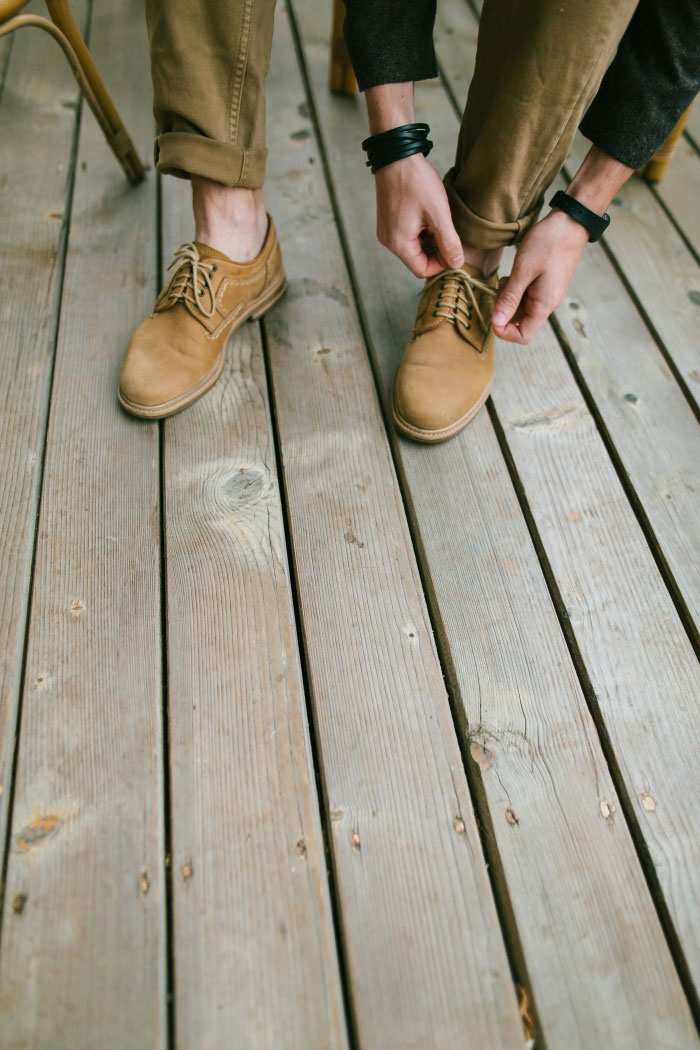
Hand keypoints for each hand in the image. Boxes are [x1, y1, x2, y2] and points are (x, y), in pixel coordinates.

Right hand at [374, 153, 464, 277]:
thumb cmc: (416, 182)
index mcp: (399, 244)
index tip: (455, 250)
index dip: (442, 264)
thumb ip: (449, 242)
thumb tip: (457, 264)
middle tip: (451, 232)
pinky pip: (408, 235)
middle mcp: (389, 241)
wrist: (396, 155)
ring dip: (430, 240)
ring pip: (414, 247)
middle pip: (418, 259)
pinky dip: (422, 231)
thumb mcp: (439, 214)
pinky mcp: (388, 220)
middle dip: (437, 251)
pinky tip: (430, 215)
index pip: (423, 270)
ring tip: (440, 220)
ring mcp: (387, 231)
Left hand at [491, 210, 589, 343]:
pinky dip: (516, 288)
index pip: (523, 336)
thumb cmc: (548, 243)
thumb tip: (495, 323)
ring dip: (509, 297)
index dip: (504, 332)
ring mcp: (547, 294)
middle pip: (520, 322)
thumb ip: (509, 298)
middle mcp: (547, 304)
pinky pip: (526, 295)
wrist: (571, 222)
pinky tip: (514, 273)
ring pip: (521, 308)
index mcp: (544, 305)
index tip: (492, 315)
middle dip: (504, 310)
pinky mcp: (545, 284)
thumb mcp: (523, 270)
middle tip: (498, 288)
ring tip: (507, 277)